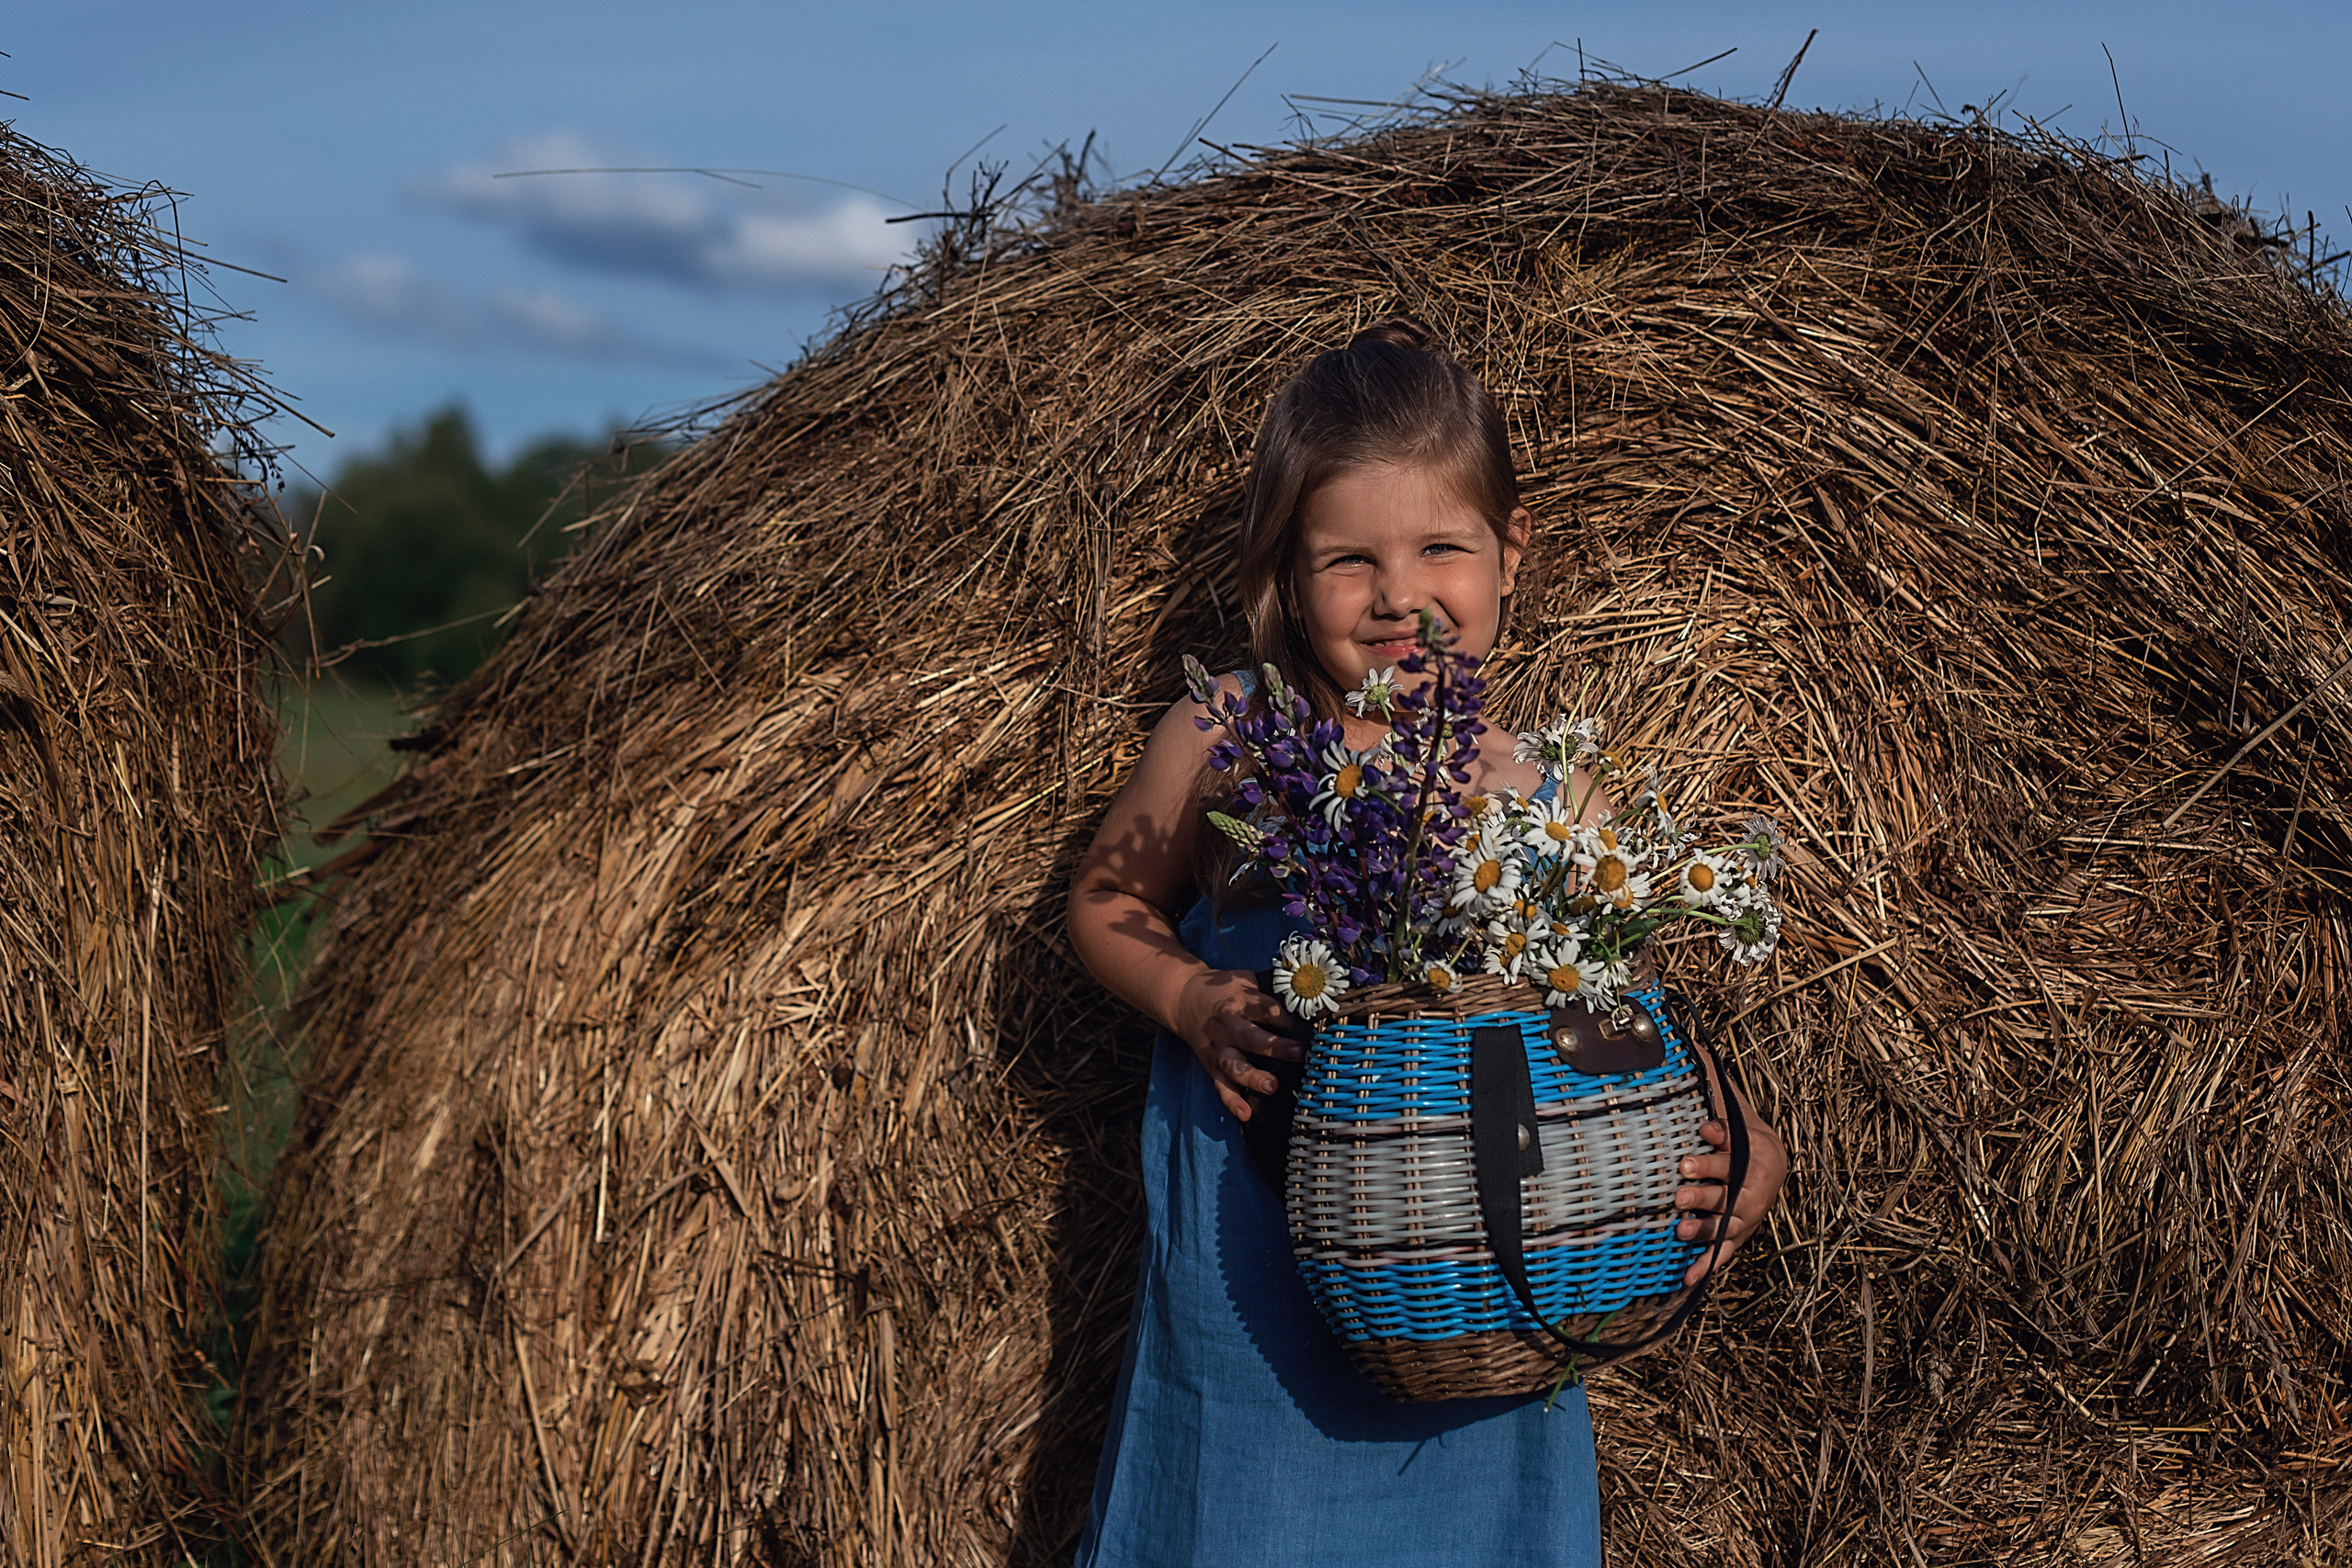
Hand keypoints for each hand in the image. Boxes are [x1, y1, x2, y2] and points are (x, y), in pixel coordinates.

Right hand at [1172, 967, 1305, 1121]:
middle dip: (1275, 1047)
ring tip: (1272, 1086)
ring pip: (1234, 1066)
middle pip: (1251, 1038)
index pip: (1264, 1008)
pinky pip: (1221, 1087)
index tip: (1305, 1023)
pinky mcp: (1212, 1066)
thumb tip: (1304, 998)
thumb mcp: (1244, 979)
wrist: (1184, 999)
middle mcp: (1228, 1027)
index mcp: (1238, 1002)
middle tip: (1299, 1053)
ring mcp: (1219, 1049)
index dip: (1284, 1016)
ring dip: (1253, 1077)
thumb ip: (1268, 989)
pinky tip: (1245, 1114)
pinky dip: (1232, 1102)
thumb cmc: (1223, 990)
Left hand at [1674, 1077, 1787, 1284]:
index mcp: (1753, 1169)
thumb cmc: (1745, 1146)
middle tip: (1679, 1197)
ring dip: (1702, 1231)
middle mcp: (1751, 1199)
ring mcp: (1744, 1222)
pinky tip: (1688, 1278)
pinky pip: (1722, 1254)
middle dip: (1702, 1198)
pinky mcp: (1737, 1238)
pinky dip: (1706, 1265)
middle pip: (1725, 1200)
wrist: (1770, 1167)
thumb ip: (1721, 1131)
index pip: (1728, 1167)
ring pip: (1723, 1228)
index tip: (1684, 1164)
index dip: (1706, 1166)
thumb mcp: (1739, 1134)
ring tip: (1680, 1231)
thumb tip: (1704, 1129)